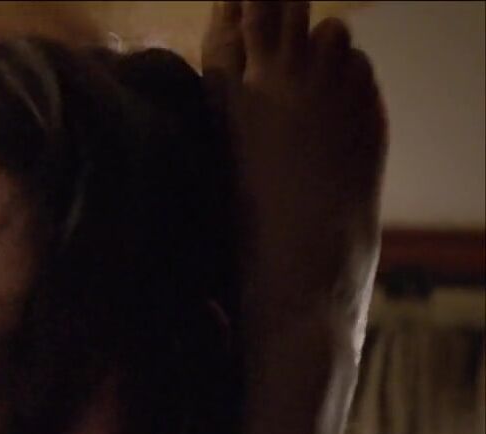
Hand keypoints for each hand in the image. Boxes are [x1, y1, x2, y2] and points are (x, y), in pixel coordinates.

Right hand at [202, 1, 387, 338]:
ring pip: (330, 30)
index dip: (238, 9)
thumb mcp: (218, 148)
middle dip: (277, 8)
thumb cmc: (243, 218)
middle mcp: (278, 81)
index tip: (238, 6)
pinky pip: (358, 67)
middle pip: (279, 7)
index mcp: (228, 93)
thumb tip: (234, 40)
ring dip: (319, 45)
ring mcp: (329, 91)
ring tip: (309, 78)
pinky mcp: (367, 107)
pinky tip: (333, 108)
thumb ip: (227, 87)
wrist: (302, 258)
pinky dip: (347, 77)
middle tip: (278, 21)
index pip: (233, 20)